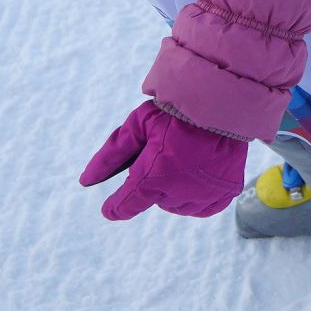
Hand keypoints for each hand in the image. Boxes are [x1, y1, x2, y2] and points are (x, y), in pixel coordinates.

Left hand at [80, 101, 249, 220]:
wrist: (224, 102)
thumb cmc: (176, 111)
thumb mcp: (137, 125)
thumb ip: (110, 156)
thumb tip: (85, 181)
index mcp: (153, 175)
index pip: (126, 205)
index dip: (116, 207)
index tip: (110, 208)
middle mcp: (179, 190)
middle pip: (155, 201)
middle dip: (153, 183)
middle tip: (164, 156)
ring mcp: (205, 193)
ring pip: (178, 206)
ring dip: (174, 192)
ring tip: (182, 164)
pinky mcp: (225, 192)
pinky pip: (203, 207)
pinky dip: (197, 196)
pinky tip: (198, 176)